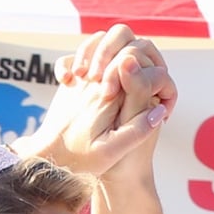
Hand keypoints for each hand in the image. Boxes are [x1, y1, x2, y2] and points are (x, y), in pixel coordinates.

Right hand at [24, 26, 174, 174]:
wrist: (91, 173)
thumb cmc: (117, 161)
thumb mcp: (126, 132)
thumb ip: (134, 94)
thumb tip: (130, 60)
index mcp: (148, 89)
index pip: (141, 54)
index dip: (124, 66)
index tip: (107, 94)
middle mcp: (131, 80)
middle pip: (123, 40)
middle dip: (106, 52)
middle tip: (92, 76)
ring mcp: (108, 80)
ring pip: (101, 44)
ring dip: (88, 52)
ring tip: (77, 77)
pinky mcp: (86, 84)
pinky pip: (79, 58)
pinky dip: (69, 62)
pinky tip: (65, 81)